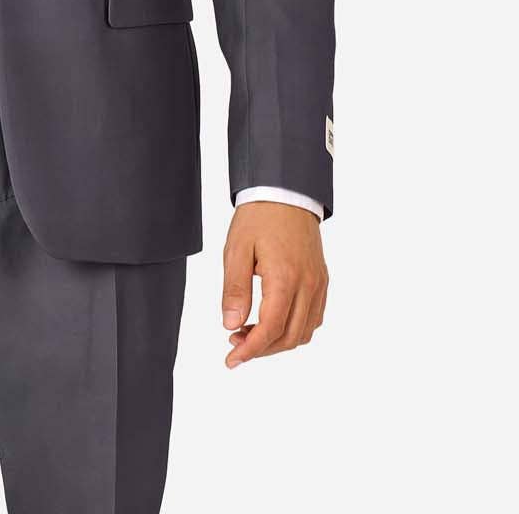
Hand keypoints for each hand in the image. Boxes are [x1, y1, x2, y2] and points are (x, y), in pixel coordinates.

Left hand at [221, 201, 328, 367]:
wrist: (286, 191)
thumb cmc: (260, 217)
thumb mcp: (237, 249)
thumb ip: (235, 289)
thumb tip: (230, 324)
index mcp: (285, 278)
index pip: (270, 329)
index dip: (250, 351)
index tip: (231, 360)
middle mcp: (308, 285)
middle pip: (289, 337)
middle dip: (261, 349)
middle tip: (235, 345)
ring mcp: (318, 284)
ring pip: (304, 332)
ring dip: (278, 342)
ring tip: (250, 333)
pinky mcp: (322, 280)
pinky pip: (313, 318)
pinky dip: (294, 329)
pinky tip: (273, 322)